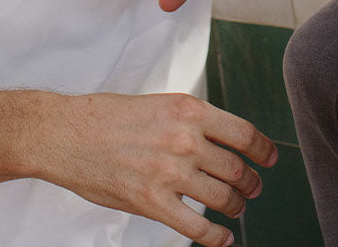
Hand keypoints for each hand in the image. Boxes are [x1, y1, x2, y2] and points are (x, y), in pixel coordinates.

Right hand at [38, 91, 276, 246]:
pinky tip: (222, 238)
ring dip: (235, 207)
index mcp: (189, 110)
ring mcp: (169, 173)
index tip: (270, 159)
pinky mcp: (151, 203)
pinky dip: (216, 237)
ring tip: (236, 208)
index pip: (243, 133)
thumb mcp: (161, 104)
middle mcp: (184, 139)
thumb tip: (222, 140)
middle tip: (253, 189)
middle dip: (250, 183)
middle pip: (237, 168)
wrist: (67, 134)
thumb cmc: (110, 116)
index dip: (263, 149)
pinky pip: (196, 227)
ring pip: (221, 197)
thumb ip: (192, 121)